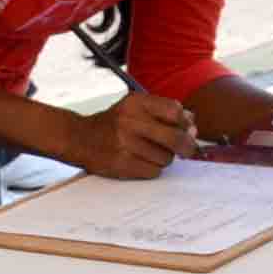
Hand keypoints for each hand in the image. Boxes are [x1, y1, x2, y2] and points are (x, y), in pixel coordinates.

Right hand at [67, 92, 194, 178]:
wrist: (79, 138)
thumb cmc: (114, 123)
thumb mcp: (135, 108)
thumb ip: (165, 112)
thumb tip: (193, 127)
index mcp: (135, 103)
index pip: (175, 111)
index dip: (185, 122)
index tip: (186, 129)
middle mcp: (129, 121)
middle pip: (176, 137)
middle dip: (187, 146)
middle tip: (188, 150)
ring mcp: (124, 144)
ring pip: (166, 158)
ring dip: (164, 158)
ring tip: (149, 153)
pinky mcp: (121, 164)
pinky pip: (154, 171)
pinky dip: (152, 169)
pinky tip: (140, 162)